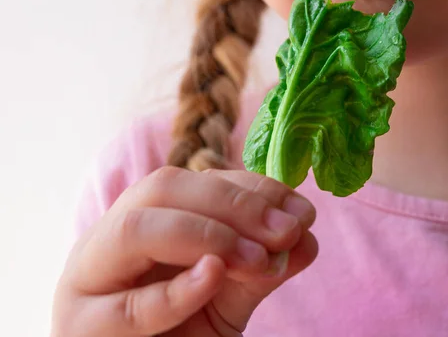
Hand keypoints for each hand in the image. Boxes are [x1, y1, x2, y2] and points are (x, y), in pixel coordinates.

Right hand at [51, 167, 317, 335]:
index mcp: (147, 218)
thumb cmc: (180, 332)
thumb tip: (307, 239)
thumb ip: (261, 267)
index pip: (198, 182)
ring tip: (259, 258)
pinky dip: (179, 289)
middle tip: (287, 229)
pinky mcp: (83, 328)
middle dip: (233, 203)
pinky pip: (127, 306)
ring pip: (135, 230)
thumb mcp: (229, 295)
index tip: (301, 211)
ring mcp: (89, 279)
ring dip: (208, 234)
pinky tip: (215, 276)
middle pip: (162, 188)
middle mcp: (112, 236)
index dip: (253, 189)